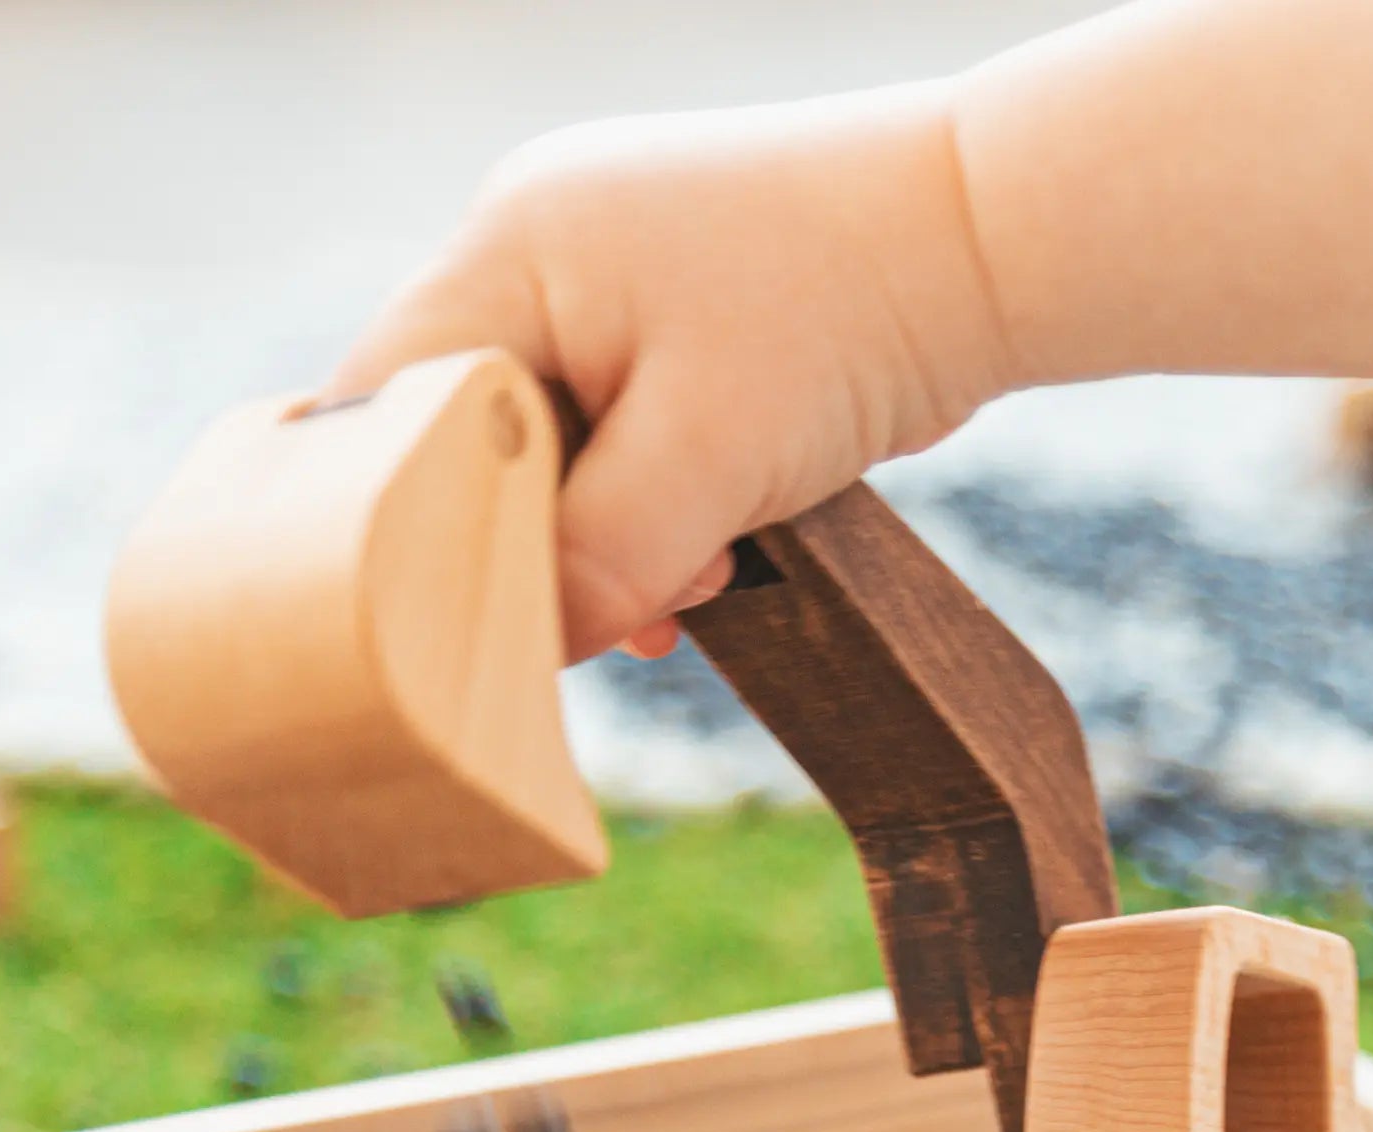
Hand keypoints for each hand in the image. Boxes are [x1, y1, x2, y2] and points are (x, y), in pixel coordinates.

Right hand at [325, 83, 1012, 662]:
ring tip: (698, 579)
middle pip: (473, 437)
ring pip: (557, 448)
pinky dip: (656, 507)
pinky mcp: (670, 321)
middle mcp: (539, 249)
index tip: (465, 616)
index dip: (409, 523)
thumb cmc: (845, 318)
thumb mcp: (707, 459)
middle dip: (543, 541)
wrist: (983, 242)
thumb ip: (599, 559)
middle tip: (625, 608)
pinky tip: (713, 557)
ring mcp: (606, 279)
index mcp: (511, 250)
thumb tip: (530, 648)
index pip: (390, 407)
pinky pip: (622, 436)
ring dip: (615, 537)